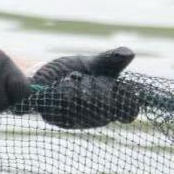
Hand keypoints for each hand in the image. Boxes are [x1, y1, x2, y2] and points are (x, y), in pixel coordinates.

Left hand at [25, 46, 139, 128]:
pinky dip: (65, 86)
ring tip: (73, 78)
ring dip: (80, 84)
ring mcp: (77, 120)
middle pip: (106, 105)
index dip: (129, 102)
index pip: (128, 111)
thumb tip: (130, 53)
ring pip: (85, 102)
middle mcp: (97, 117)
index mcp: (111, 105)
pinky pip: (65, 100)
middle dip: (98, 85)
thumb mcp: (95, 63)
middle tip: (88, 77)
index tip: (123, 88)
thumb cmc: (75, 71)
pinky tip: (62, 83)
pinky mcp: (57, 118)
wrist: (44, 75)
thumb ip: (112, 60)